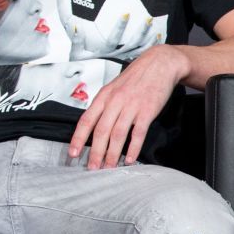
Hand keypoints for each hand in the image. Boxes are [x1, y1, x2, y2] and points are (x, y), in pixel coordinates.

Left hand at [68, 45, 183, 168]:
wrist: (160, 64)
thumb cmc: (137, 77)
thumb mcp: (114, 87)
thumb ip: (105, 105)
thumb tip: (94, 126)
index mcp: (104, 96)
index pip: (86, 121)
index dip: (78, 139)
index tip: (73, 154)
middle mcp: (115, 102)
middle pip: (101, 131)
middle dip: (95, 152)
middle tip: (92, 168)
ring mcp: (131, 106)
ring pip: (117, 135)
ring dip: (112, 154)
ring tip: (109, 167)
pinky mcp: (147, 111)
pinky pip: (138, 134)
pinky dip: (133, 148)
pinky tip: (130, 159)